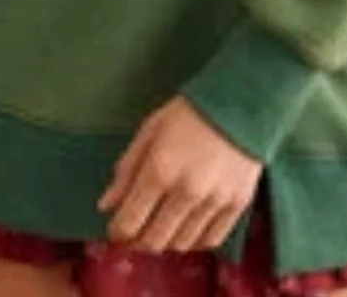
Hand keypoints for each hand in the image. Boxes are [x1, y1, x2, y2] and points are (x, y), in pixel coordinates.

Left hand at [96, 94, 260, 253]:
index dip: (118, 232)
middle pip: (154, 240)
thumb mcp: (149, 131)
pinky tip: (187, 230)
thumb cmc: (188, 113)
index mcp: (159, 170)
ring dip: (165, 242)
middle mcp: (186, 192)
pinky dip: (194, 241)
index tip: (115, 230)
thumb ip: (127, 169)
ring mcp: (214, 202)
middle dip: (138, 242)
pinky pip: (211, 240)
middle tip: (135, 233)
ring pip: (181, 244)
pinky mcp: (237, 205)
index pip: (130, 221)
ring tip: (160, 228)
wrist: (240, 102)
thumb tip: (106, 205)